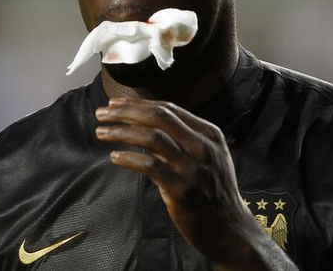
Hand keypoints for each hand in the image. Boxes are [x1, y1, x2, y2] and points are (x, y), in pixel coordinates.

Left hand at [95, 97, 262, 266]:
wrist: (230, 230)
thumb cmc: (212, 191)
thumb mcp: (208, 156)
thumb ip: (182, 138)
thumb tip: (144, 123)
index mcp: (209, 133)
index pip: (168, 108)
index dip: (138, 103)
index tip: (115, 103)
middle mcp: (203, 146)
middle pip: (158, 116)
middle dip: (126, 111)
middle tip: (102, 112)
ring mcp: (193, 168)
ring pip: (152, 138)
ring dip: (121, 132)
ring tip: (102, 132)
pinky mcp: (183, 190)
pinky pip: (150, 166)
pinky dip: (129, 158)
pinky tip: (115, 157)